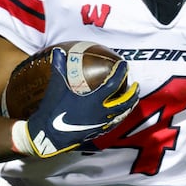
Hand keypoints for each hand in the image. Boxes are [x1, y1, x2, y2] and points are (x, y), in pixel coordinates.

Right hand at [16, 46, 138, 156]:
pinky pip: (114, 124)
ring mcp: (101, 124)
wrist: (49, 134)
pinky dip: (120, 116)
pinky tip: (119, 114)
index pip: (114, 83)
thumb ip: (59, 67)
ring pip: (122, 115)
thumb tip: (58, 51)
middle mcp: (102, 112)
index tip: (124, 65)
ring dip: (129, 106)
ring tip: (132, 99)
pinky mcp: (98, 132)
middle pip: (125, 102)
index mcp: (94, 100)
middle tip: (136, 85)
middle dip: (133, 93)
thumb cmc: (54, 110)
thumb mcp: (56, 86)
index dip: (120, 72)